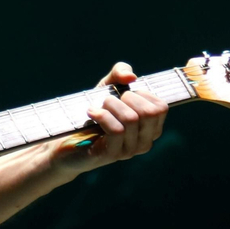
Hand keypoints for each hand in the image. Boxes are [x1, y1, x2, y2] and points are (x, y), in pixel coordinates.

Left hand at [49, 62, 166, 177]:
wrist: (68, 137)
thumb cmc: (95, 111)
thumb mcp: (109, 86)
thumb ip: (121, 73)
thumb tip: (131, 77)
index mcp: (152, 128)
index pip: (161, 107)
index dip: (142, 94)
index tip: (124, 94)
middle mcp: (145, 141)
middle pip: (149, 112)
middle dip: (127, 97)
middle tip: (110, 99)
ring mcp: (130, 150)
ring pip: (131, 119)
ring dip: (111, 105)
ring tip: (99, 106)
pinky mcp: (112, 154)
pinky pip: (116, 130)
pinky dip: (102, 115)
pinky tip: (92, 112)